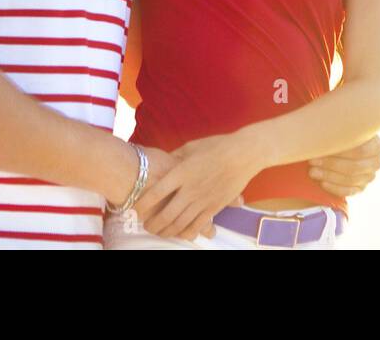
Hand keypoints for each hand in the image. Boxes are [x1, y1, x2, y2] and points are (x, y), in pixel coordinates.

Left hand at [134, 133, 257, 240]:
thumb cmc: (217, 145)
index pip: (155, 193)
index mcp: (181, 172)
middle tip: (146, 226)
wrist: (244, 153)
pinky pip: (197, 225)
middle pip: (165, 214)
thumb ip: (174, 157)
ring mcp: (203, 200)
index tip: (135, 209)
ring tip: (159, 232)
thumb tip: (162, 163)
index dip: (141, 204)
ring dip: (167, 231)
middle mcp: (190, 189)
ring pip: (180, 224)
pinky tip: (180, 233)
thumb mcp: (191, 146)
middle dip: (153, 224)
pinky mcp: (215, 207)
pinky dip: (186, 233)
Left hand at [308, 134, 379, 196]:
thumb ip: (339, 128)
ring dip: (329, 176)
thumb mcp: (343, 128)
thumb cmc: (340, 133)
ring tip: (312, 171)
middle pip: (354, 167)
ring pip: (350, 180)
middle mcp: (376, 162)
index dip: (339, 152)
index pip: (360, 151)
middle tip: (312, 161)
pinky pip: (348, 192)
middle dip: (331, 164)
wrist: (342, 148)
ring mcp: (369, 177)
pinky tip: (321, 182)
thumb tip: (323, 126)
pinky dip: (334, 188)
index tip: (319, 148)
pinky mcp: (361, 188)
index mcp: (377, 145)